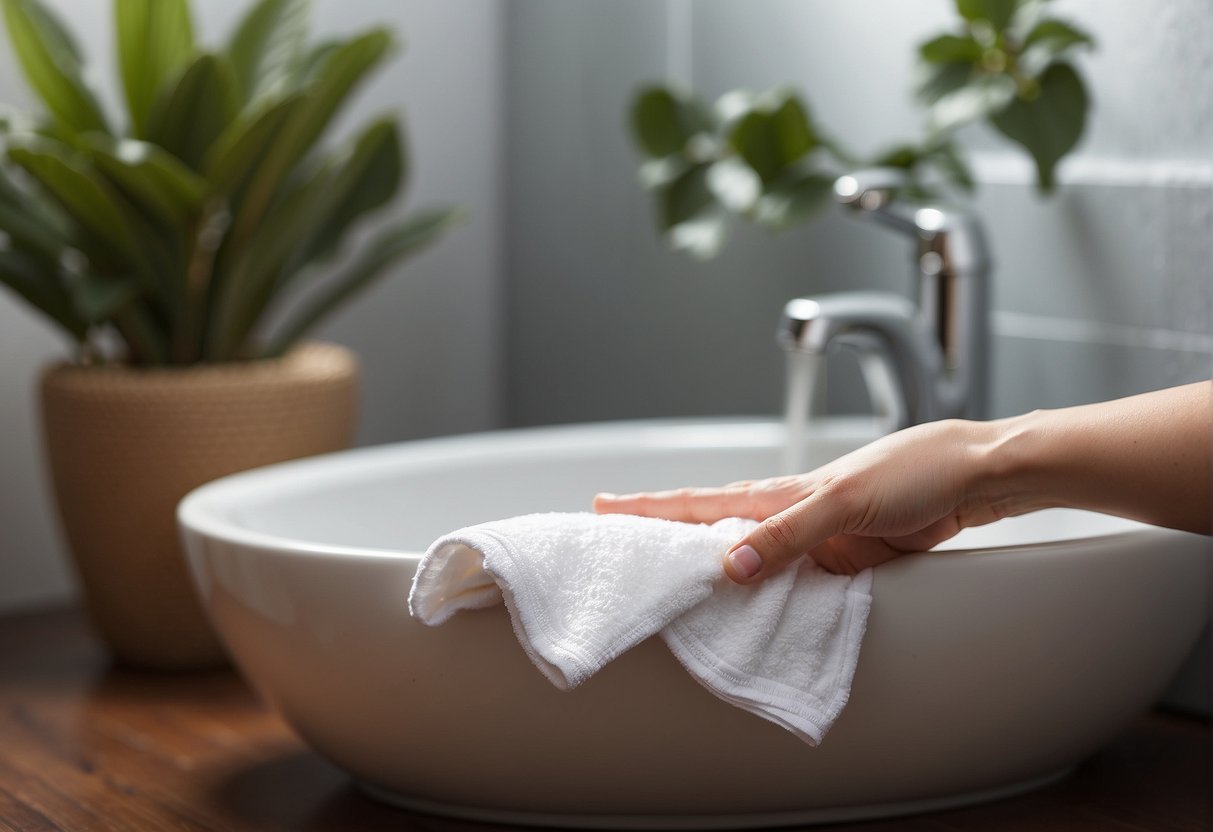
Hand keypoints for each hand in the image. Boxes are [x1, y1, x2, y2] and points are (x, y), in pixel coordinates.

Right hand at [595, 419, 1008, 582]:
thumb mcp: (845, 503)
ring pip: (751, 556)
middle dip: (666, 531)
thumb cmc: (914, 470)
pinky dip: (768, 592)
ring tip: (671, 577)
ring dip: (713, 566)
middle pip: (715, 525)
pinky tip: (754, 605)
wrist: (975, 476)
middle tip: (619, 535)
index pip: (701, 502)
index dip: (652, 507)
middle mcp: (790, 515)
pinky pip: (793, 580)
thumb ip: (789, 536)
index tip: (605, 507)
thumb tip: (730, 564)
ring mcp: (816, 539)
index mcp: (782, 493)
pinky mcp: (845, 559)